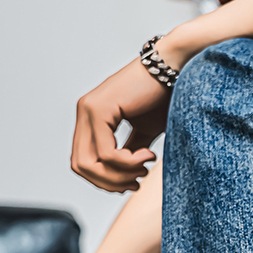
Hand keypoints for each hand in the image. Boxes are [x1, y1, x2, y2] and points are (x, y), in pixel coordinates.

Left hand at [71, 58, 170, 192]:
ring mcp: (88, 109)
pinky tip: (148, 155)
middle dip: (110, 183)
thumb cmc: (161, 98)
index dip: (105, 181)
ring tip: (144, 167)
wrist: (172, 69)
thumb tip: (123, 178)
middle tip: (136, 181)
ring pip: (90, 163)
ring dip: (120, 175)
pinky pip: (106, 153)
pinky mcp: (98, 109)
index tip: (132, 182)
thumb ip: (128, 153)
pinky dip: (128, 163)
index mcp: (89, 118)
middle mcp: (84, 112)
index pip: (83, 162)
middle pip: (80, 167)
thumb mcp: (142, 133)